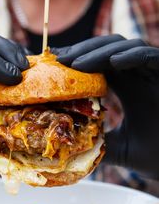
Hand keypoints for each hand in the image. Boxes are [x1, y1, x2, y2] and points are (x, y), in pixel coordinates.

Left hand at [55, 35, 158, 178]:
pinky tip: (113, 64)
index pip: (99, 64)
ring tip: (76, 63)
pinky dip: (133, 56)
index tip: (55, 64)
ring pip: (127, 48)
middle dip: (84, 51)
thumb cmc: (155, 155)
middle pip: (109, 50)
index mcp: (128, 87)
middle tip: (60, 59)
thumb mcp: (118, 148)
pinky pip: (151, 57)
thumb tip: (70, 149)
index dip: (78, 61)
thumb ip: (98, 143)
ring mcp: (154, 74)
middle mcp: (140, 76)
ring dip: (100, 53)